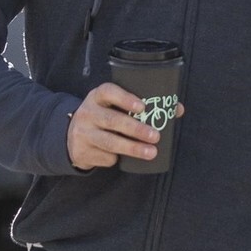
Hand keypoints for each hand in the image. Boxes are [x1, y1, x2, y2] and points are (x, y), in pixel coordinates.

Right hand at [67, 84, 183, 170]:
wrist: (73, 138)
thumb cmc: (104, 117)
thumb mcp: (114, 107)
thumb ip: (142, 106)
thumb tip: (177, 109)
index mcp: (97, 96)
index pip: (108, 91)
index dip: (125, 98)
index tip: (142, 107)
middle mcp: (87, 112)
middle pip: (112, 120)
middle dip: (136, 129)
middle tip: (155, 136)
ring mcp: (83, 133)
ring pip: (109, 142)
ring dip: (132, 148)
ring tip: (151, 152)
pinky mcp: (82, 151)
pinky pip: (105, 157)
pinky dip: (117, 159)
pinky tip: (124, 159)